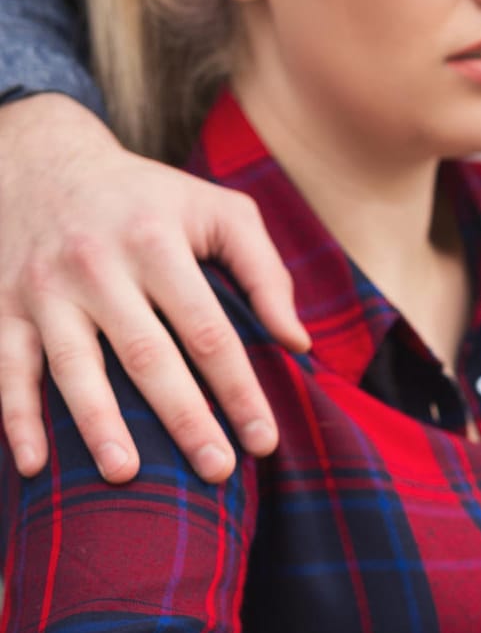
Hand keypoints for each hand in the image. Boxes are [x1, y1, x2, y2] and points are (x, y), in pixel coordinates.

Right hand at [0, 95, 307, 483]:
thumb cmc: (150, 199)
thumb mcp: (218, 210)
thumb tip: (298, 344)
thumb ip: (265, 272)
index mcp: (155, 242)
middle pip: (147, 355)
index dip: (238, 389)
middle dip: (184, 418)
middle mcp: (96, 265)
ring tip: (126, 475)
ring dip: (98, 424)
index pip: (207, 330)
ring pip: (72, 365)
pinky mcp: (2, 306)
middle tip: (217, 470)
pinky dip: (16, 417)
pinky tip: (33, 465)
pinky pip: (6, 367)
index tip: (265, 440)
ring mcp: (44, 289)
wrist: (40, 158)